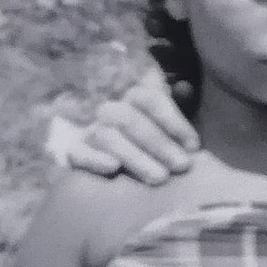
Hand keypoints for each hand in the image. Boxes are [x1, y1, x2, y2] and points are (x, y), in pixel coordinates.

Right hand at [65, 66, 197, 184]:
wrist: (99, 161)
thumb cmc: (148, 140)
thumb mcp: (162, 119)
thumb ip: (175, 105)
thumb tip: (186, 88)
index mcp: (131, 95)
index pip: (150, 100)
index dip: (173, 121)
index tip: (194, 147)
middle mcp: (109, 108)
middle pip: (130, 119)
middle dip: (159, 143)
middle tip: (181, 166)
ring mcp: (88, 129)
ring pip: (108, 136)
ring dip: (136, 157)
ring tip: (159, 178)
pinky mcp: (72, 151)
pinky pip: (78, 152)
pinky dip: (94, 159)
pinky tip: (113, 168)